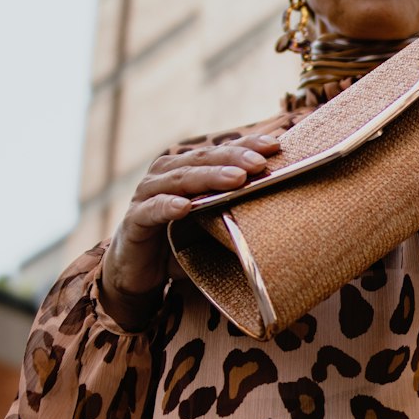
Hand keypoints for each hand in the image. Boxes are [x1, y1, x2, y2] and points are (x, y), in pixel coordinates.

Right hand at [100, 136, 281, 326]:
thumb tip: (283, 206)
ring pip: (179, 179)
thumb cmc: (180, 242)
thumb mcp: (212, 224)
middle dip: (233, 158)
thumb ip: (235, 210)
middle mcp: (166, 175)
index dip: (245, 145)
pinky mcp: (134, 222)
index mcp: (187, 169)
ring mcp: (147, 196)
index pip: (219, 152)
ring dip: (208, 177)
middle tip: (260, 163)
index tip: (275, 145)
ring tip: (236, 179)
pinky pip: (151, 211)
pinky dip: (167, 207)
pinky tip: (184, 207)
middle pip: (201, 159)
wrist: (140, 272)